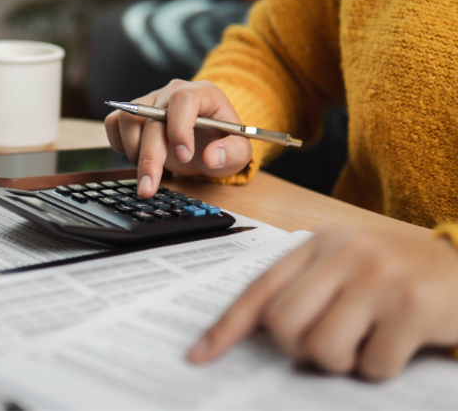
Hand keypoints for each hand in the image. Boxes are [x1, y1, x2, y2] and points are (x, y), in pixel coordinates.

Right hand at [104, 80, 252, 197]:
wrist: (207, 139)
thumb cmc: (223, 141)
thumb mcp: (240, 151)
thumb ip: (232, 153)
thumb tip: (212, 157)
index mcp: (203, 93)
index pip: (183, 100)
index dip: (179, 128)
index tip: (184, 156)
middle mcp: (172, 93)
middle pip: (151, 117)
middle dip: (150, 157)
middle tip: (149, 187)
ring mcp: (149, 101)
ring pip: (128, 119)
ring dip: (134, 151)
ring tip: (149, 172)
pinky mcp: (132, 113)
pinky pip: (114, 123)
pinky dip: (118, 144)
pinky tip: (135, 158)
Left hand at [187, 227, 457, 379]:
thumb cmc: (396, 274)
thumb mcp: (346, 266)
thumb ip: (304, 288)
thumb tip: (258, 333)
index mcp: (319, 243)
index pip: (259, 289)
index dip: (226, 327)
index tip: (199, 356)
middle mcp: (345, 254)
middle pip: (283, 324)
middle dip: (298, 349)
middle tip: (327, 345)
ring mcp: (380, 278)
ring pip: (322, 348)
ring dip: (341, 362)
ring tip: (363, 343)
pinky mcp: (413, 307)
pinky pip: (371, 365)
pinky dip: (379, 368)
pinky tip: (397, 345)